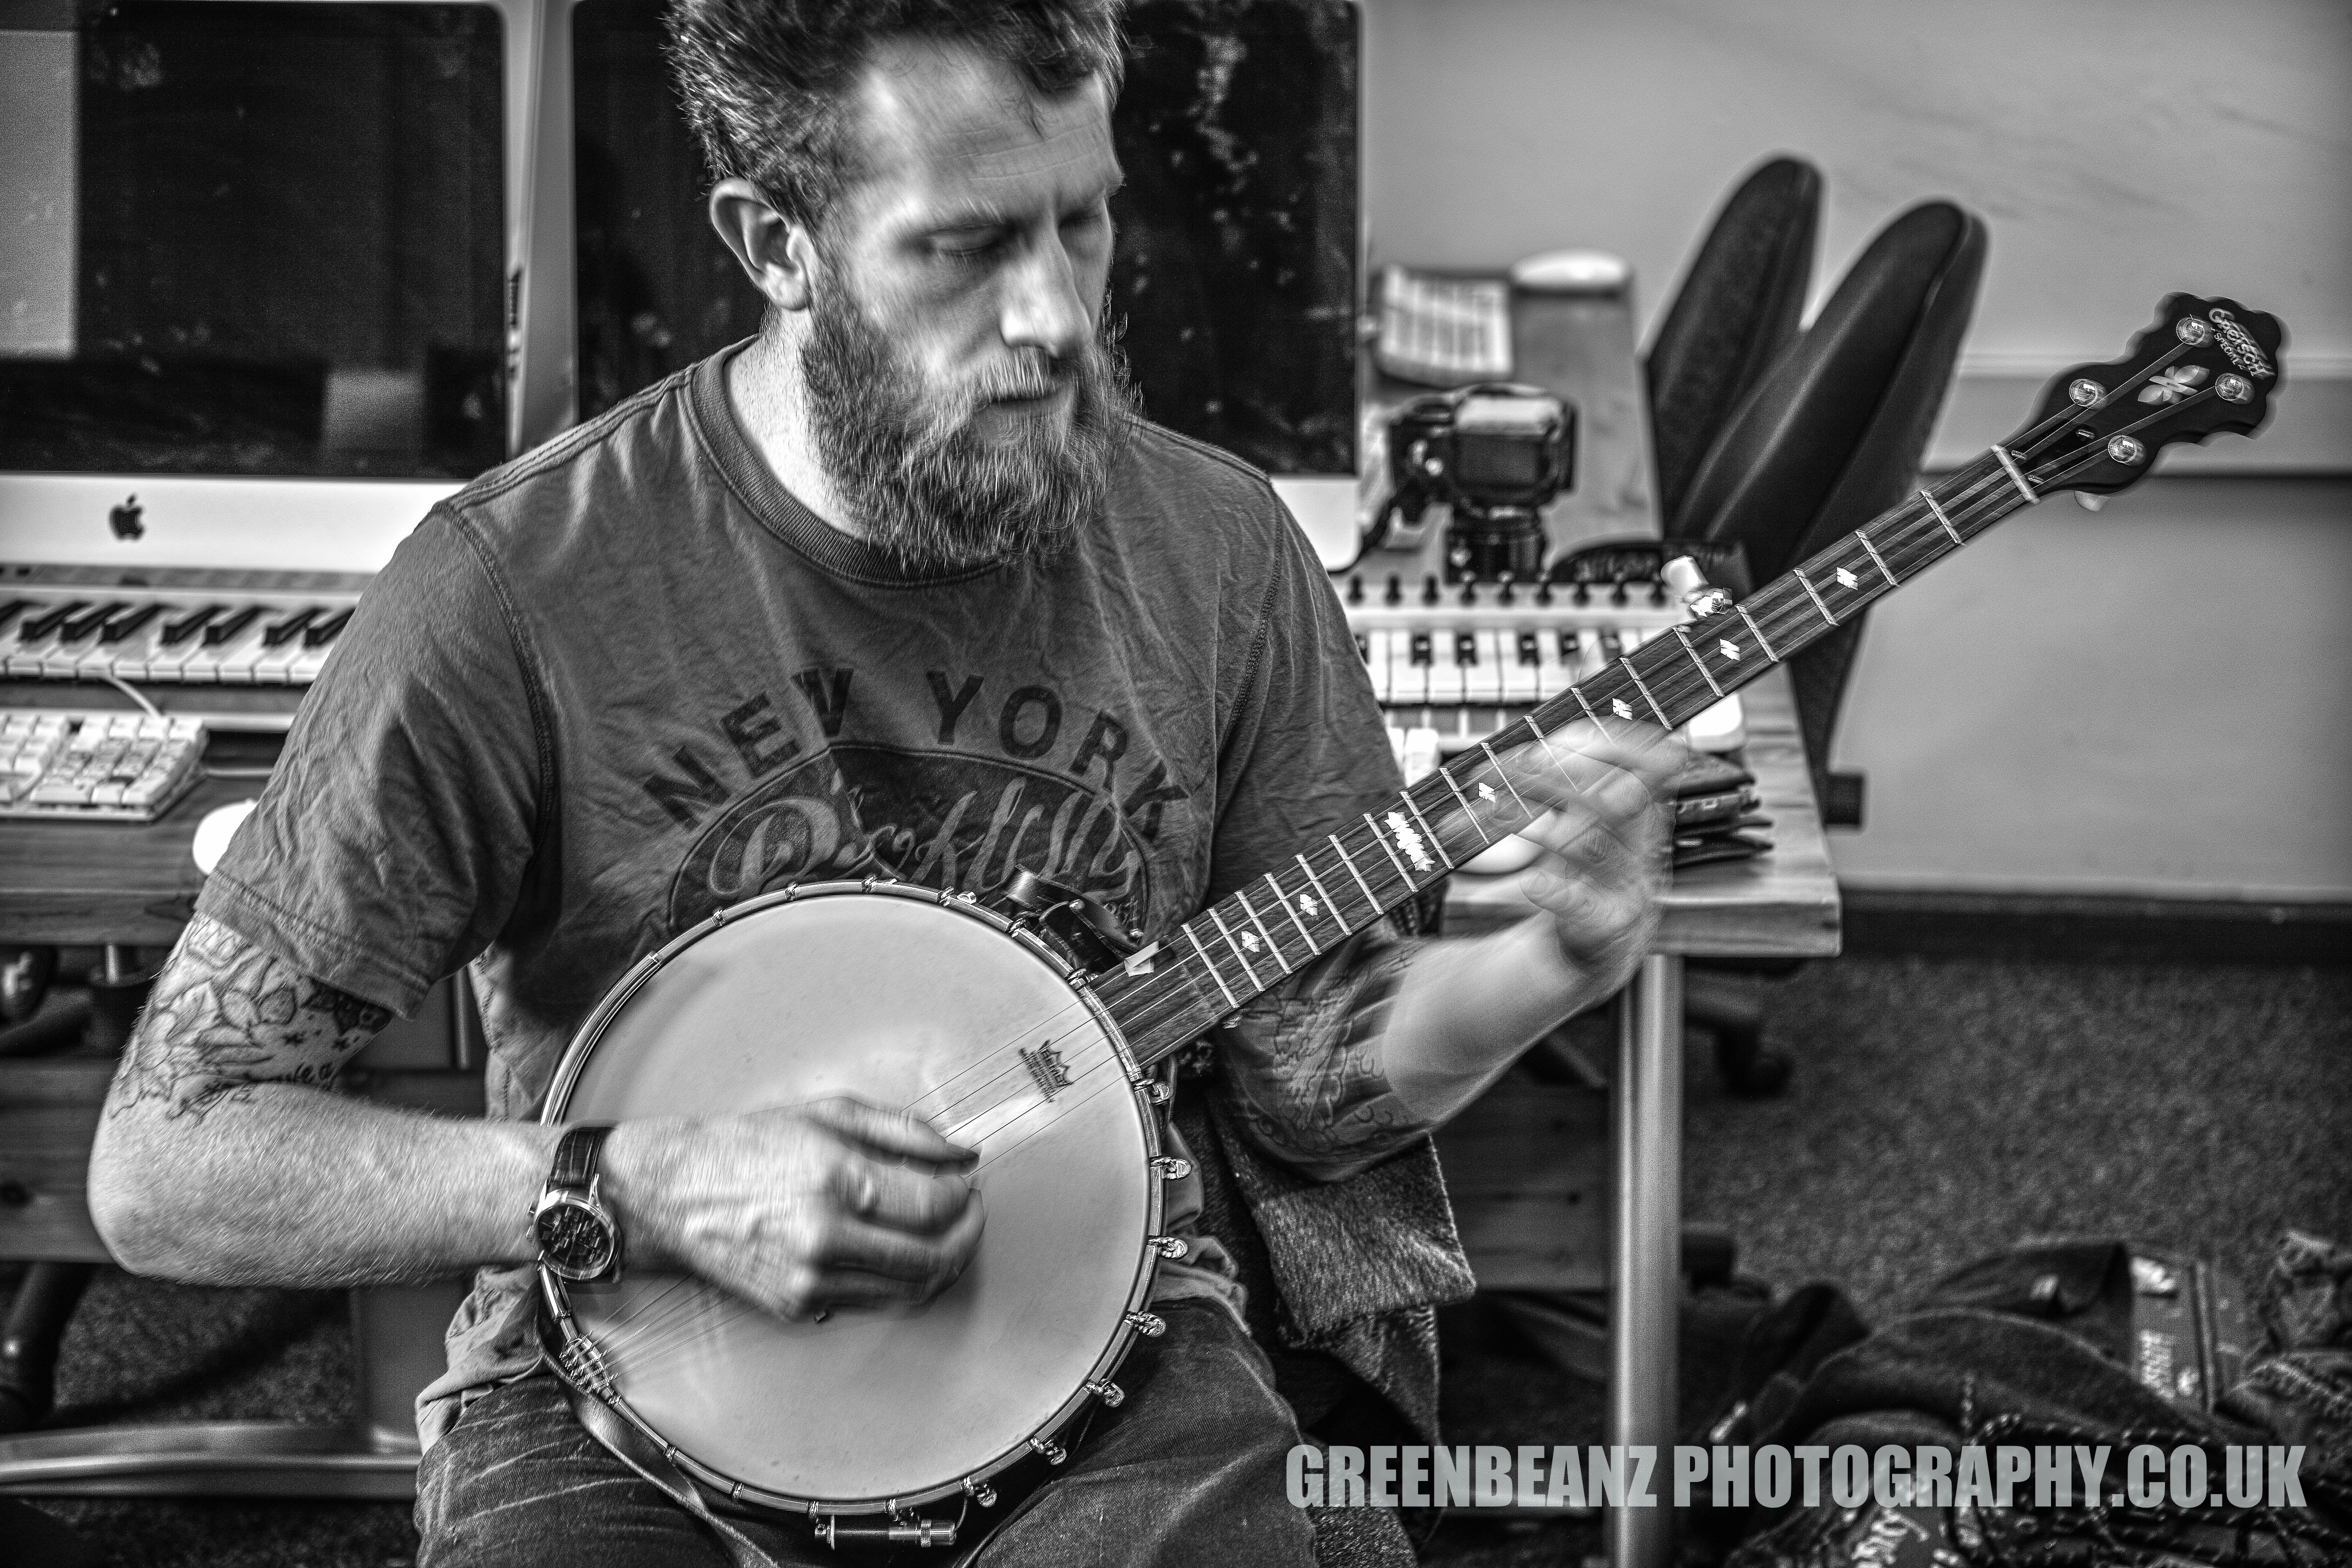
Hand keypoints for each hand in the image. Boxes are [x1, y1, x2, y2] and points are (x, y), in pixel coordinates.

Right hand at [604, 1098, 982, 1320]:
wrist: (672, 1193)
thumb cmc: (747, 1146)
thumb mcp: (830, 1114)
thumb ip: (906, 1133)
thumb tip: (962, 1154)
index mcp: (838, 1179)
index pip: (936, 1206)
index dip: (964, 1197)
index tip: (965, 1185)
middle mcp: (826, 1236)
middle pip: (933, 1257)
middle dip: (966, 1235)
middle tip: (969, 1214)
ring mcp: (811, 1280)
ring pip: (909, 1291)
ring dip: (940, 1265)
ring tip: (940, 1235)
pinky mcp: (799, 1306)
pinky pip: (872, 1303)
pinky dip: (898, 1282)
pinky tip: (895, 1252)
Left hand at [1504, 719, 1684, 984]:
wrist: (1604, 937)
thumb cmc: (1593, 862)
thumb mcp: (1591, 812)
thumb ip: (1573, 777)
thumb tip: (1531, 747)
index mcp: (1643, 807)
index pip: (1651, 764)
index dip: (1611, 743)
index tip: (1559, 737)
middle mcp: (1641, 842)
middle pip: (1611, 802)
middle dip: (1558, 778)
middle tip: (1509, 767)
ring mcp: (1625, 884)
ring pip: (1591, 849)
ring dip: (1538, 827)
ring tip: (1495, 811)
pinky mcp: (1604, 924)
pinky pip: (1585, 908)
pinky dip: (1558, 895)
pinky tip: (1533, 886)